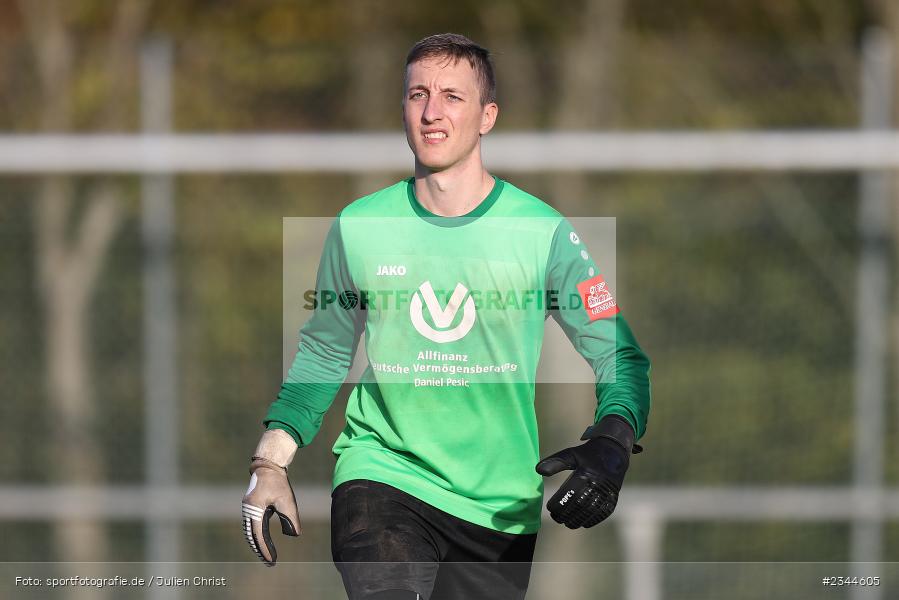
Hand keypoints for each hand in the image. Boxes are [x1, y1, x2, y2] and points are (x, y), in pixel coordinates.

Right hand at [242, 429, 300, 565]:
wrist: (268, 466)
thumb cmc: (278, 482)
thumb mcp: (287, 499)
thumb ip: (290, 517)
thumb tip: (295, 534)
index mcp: (255, 508)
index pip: (259, 535)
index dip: (265, 549)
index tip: (271, 560)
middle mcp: (248, 510)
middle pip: (251, 536)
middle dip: (259, 550)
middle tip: (269, 562)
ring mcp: (247, 508)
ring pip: (249, 532)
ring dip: (256, 544)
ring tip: (266, 556)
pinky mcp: (250, 507)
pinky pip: (251, 525)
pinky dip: (256, 535)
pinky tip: (263, 542)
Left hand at [535, 415, 635, 528]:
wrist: (615, 452)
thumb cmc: (589, 454)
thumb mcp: (571, 454)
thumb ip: (555, 462)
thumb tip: (538, 470)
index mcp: (585, 473)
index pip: (569, 492)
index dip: (559, 502)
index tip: (550, 508)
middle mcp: (597, 484)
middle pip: (579, 504)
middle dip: (566, 514)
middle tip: (556, 518)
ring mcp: (606, 492)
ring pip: (590, 511)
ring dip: (577, 520)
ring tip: (566, 523)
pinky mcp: (613, 498)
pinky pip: (602, 513)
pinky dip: (592, 520)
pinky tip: (582, 523)